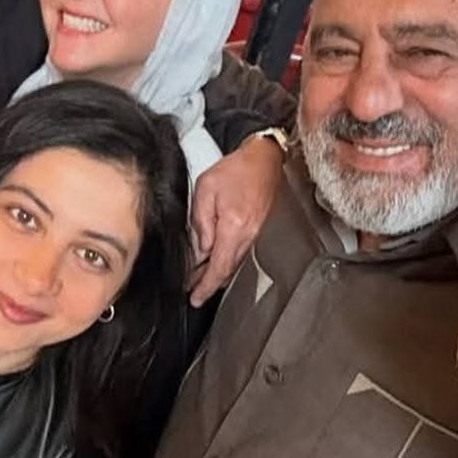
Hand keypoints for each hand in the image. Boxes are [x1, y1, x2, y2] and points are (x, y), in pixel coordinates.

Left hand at [189, 135, 283, 306]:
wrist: (264, 159)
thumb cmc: (237, 169)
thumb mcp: (206, 191)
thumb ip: (201, 222)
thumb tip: (200, 249)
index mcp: (234, 227)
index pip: (219, 267)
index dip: (205, 286)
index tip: (195, 298)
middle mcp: (247, 235)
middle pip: (227, 270)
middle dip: (209, 284)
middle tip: (193, 293)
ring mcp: (254, 234)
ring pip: (233, 263)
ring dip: (217, 274)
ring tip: (199, 280)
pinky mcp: (255, 230)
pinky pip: (239, 252)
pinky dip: (226, 261)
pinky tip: (216, 261)